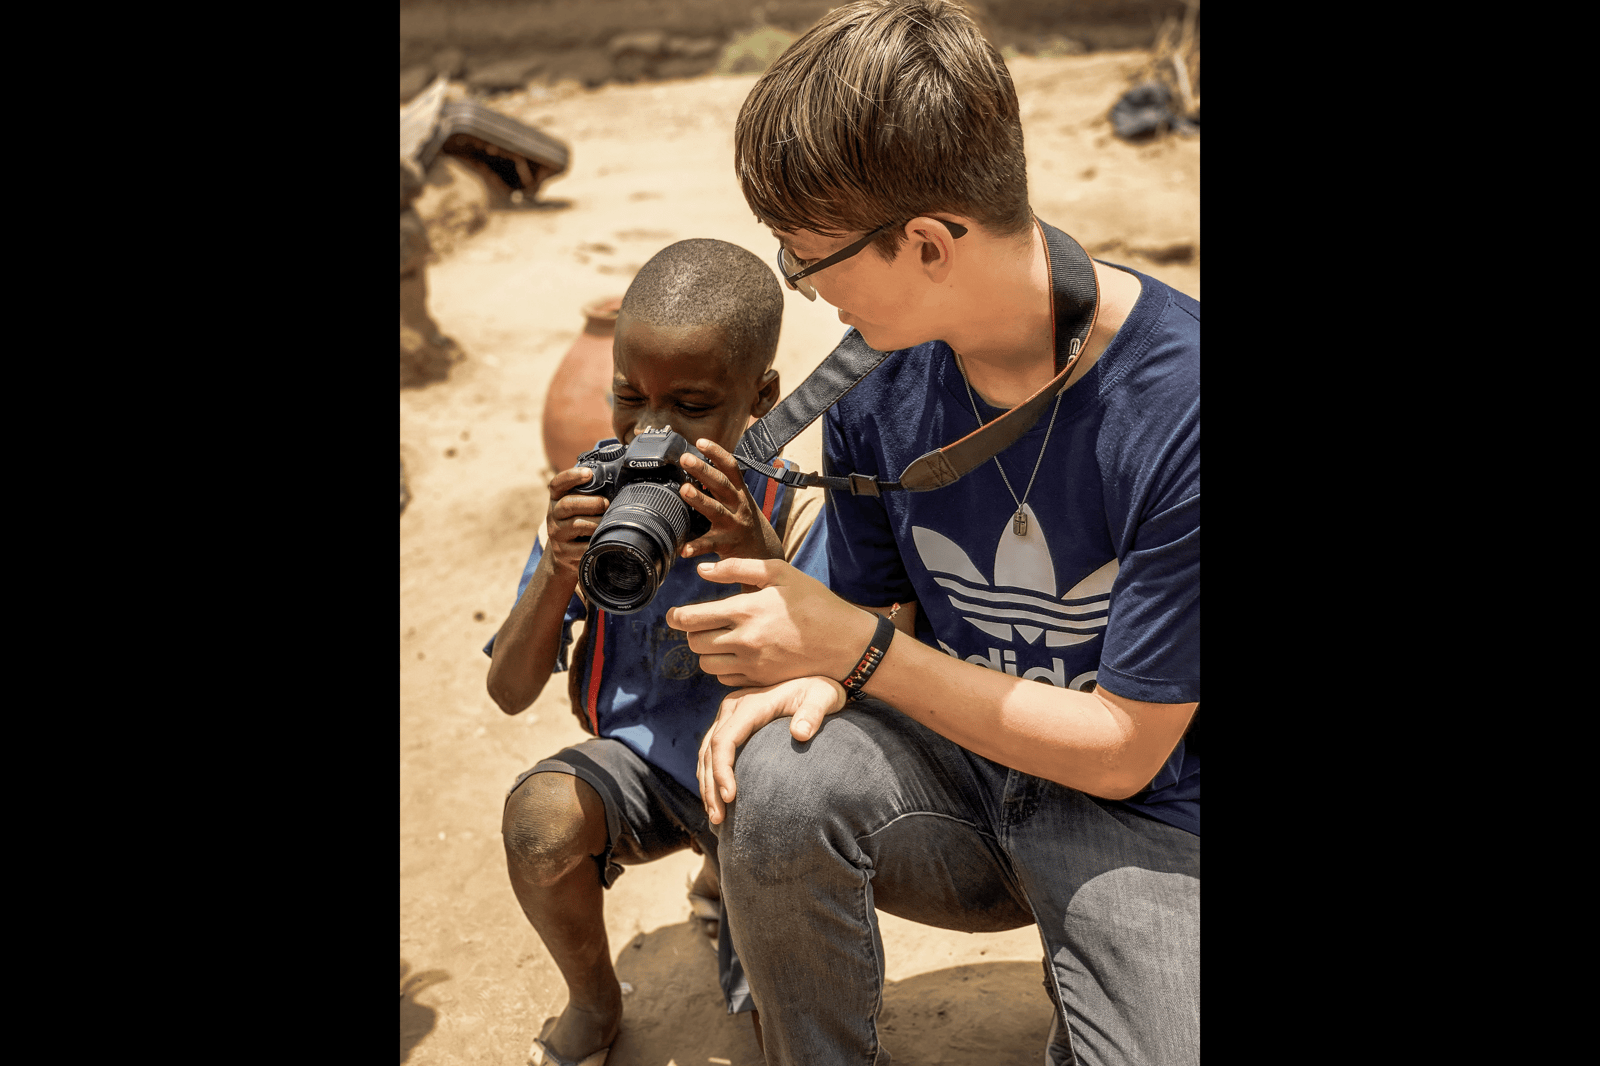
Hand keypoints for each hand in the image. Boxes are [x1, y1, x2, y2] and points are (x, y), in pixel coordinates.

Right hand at [543, 465, 609, 582]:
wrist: (566, 553)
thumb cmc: (580, 521)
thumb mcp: (580, 505)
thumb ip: (591, 492)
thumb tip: (617, 481)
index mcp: (557, 499)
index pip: (557, 483)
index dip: (571, 476)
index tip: (589, 473)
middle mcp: (553, 515)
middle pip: (568, 504)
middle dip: (592, 503)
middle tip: (606, 504)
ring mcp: (556, 534)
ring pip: (577, 525)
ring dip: (597, 523)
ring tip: (607, 522)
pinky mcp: (563, 552)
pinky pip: (582, 547)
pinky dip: (595, 542)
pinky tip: (603, 539)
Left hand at [666, 558, 877, 688]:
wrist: (845, 643)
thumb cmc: (815, 602)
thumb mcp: (781, 574)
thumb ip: (738, 568)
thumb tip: (702, 570)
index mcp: (747, 609)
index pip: (694, 618)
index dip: (677, 616)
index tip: (675, 614)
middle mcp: (745, 639)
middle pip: (695, 642)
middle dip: (691, 632)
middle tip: (698, 624)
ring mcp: (753, 664)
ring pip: (707, 664)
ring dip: (706, 651)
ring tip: (718, 638)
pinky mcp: (761, 680)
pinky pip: (726, 679)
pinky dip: (724, 668)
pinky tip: (736, 654)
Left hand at [676, 439, 784, 564]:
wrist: (763, 553)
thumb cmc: (745, 522)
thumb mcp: (740, 499)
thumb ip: (723, 485)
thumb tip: (697, 467)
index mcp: (739, 492)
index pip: (730, 467)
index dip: (716, 453)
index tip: (700, 442)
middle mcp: (738, 505)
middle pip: (720, 484)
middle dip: (703, 470)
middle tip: (685, 459)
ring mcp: (733, 524)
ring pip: (715, 510)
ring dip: (700, 499)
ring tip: (684, 490)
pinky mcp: (726, 543)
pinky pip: (710, 544)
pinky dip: (696, 547)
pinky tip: (684, 549)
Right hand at [698, 676, 846, 823]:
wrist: (817, 679)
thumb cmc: (822, 690)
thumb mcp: (824, 697)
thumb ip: (813, 714)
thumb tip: (799, 734)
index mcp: (751, 704)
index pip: (725, 740)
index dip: (722, 770)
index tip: (730, 798)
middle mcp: (734, 707)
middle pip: (710, 750)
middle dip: (711, 786)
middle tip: (718, 818)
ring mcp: (730, 715)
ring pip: (706, 753)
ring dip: (707, 785)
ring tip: (716, 817)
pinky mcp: (733, 724)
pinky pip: (713, 751)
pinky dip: (711, 775)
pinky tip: (718, 798)